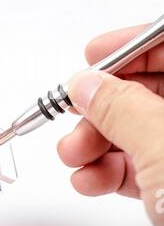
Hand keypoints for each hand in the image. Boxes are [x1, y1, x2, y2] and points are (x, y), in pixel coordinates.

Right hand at [57, 24, 163, 225]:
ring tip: (74, 156)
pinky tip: (90, 179)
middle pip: (151, 90)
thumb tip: (86, 83)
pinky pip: (140, 163)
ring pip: (140, 130)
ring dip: (98, 142)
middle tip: (73, 113)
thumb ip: (122, 109)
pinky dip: (110, 170)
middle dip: (103, 105)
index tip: (93, 55)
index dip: (132, 47)